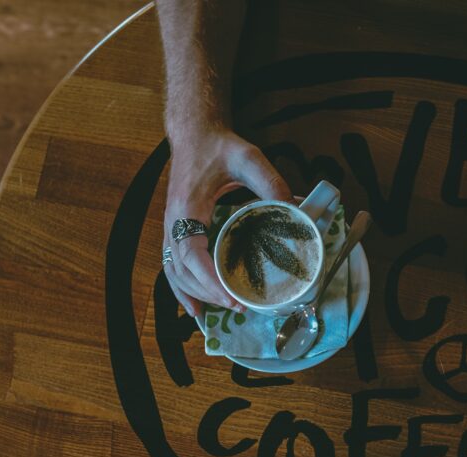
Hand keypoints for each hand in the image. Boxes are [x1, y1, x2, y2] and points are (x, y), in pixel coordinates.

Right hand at [163, 125, 291, 315]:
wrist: (194, 134)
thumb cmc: (218, 146)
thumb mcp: (249, 158)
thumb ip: (271, 183)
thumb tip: (296, 212)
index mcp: (186, 208)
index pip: (191, 254)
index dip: (209, 280)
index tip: (231, 296)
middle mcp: (172, 222)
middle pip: (182, 270)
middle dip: (208, 293)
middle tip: (239, 307)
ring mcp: (171, 228)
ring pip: (174, 272)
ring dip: (196, 295)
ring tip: (222, 311)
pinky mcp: (176, 230)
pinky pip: (173, 266)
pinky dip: (183, 289)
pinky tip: (197, 307)